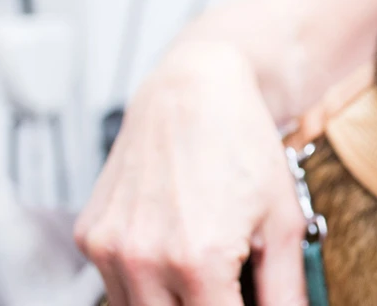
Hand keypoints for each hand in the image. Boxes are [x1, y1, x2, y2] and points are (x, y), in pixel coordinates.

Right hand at [75, 41, 307, 305]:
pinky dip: (143, 282)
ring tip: (206, 271)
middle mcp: (145, 258)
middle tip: (229, 288)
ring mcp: (110, 249)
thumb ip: (286, 288)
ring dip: (172, 303)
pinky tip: (173, 249)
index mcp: (199, 259)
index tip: (249, 301)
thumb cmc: (242, 147)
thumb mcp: (283, 222)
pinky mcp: (90, 236)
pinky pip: (113, 284)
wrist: (194, 91)